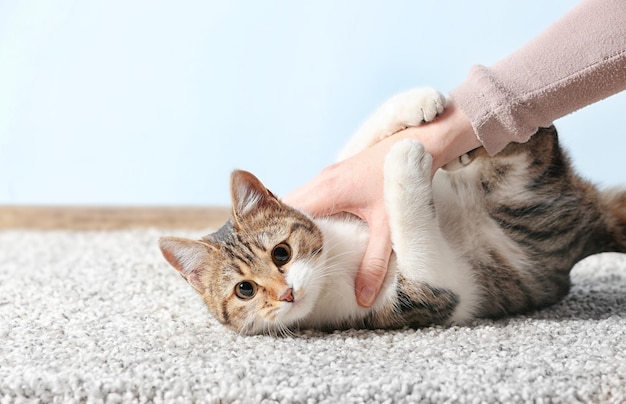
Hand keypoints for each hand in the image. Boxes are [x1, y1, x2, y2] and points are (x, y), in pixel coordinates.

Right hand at [283, 102, 479, 306]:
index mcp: (328, 191)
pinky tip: (310, 236)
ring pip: (295, 202)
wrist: (416, 147)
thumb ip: (374, 263)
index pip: (288, 215)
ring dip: (290, 224)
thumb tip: (362, 297)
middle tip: (275, 263)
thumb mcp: (388, 227)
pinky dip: (303, 216)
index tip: (274, 263)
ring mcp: (326, 177)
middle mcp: (321, 181)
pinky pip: (308, 199)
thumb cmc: (401, 182)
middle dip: (278, 233)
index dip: (278, 238)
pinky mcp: (334, 178)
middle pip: (285, 209)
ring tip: (287, 254)